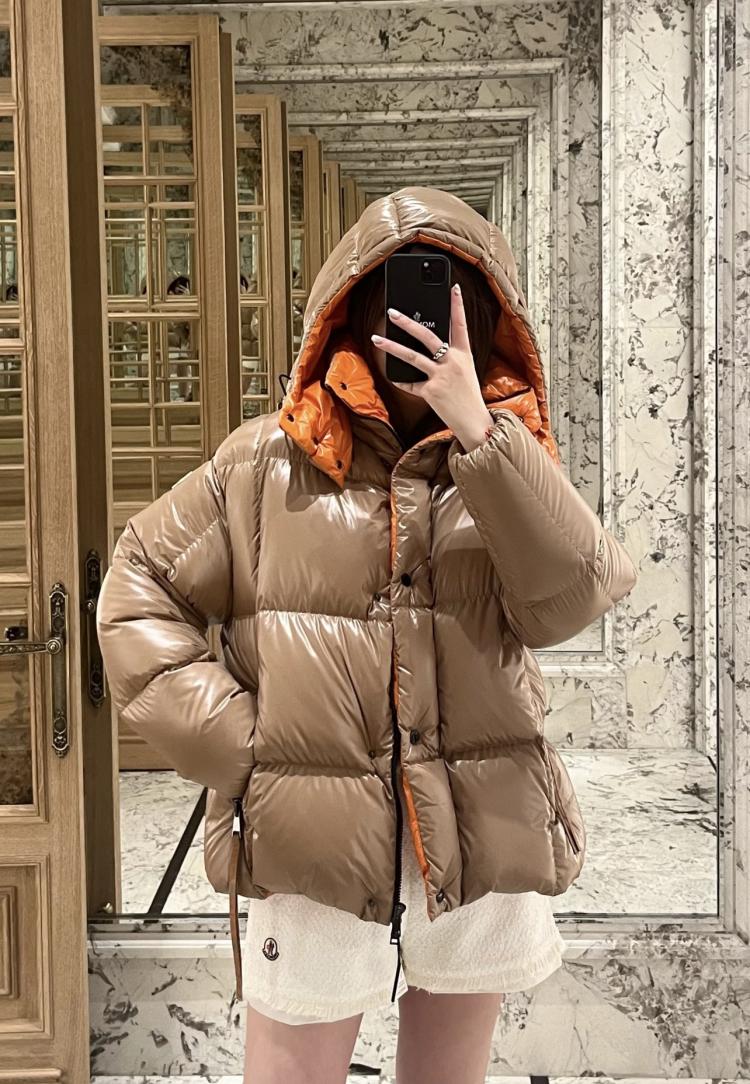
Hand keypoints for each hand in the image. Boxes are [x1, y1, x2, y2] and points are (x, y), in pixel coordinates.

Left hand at [371, 282, 493, 451]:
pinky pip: (410, 383)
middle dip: (408, 323)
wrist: (473, 421)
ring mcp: (441, 376)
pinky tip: (395, 378)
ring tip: (376, 339)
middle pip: (428, 336)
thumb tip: (426, 347)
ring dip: (391, 347)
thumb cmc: (468, 396)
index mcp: (464, 354)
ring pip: (412, 356)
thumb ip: (449, 358)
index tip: (453, 287)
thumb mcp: (464, 371)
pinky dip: (402, 381)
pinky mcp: (431, 391)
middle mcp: (453, 362)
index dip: (457, 305)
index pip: (460, 324)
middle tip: (392, 312)